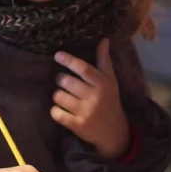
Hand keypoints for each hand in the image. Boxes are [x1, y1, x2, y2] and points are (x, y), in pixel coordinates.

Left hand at [51, 39, 129, 159]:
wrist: (115, 132)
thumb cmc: (110, 101)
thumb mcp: (111, 81)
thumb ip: (104, 60)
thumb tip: (104, 39)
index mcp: (103, 84)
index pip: (84, 69)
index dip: (69, 60)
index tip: (58, 55)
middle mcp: (95, 97)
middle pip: (66, 81)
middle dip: (61, 80)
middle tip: (64, 82)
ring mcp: (86, 112)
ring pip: (58, 96)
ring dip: (58, 96)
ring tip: (64, 98)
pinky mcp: (78, 125)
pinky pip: (56, 113)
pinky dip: (55, 111)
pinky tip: (62, 111)